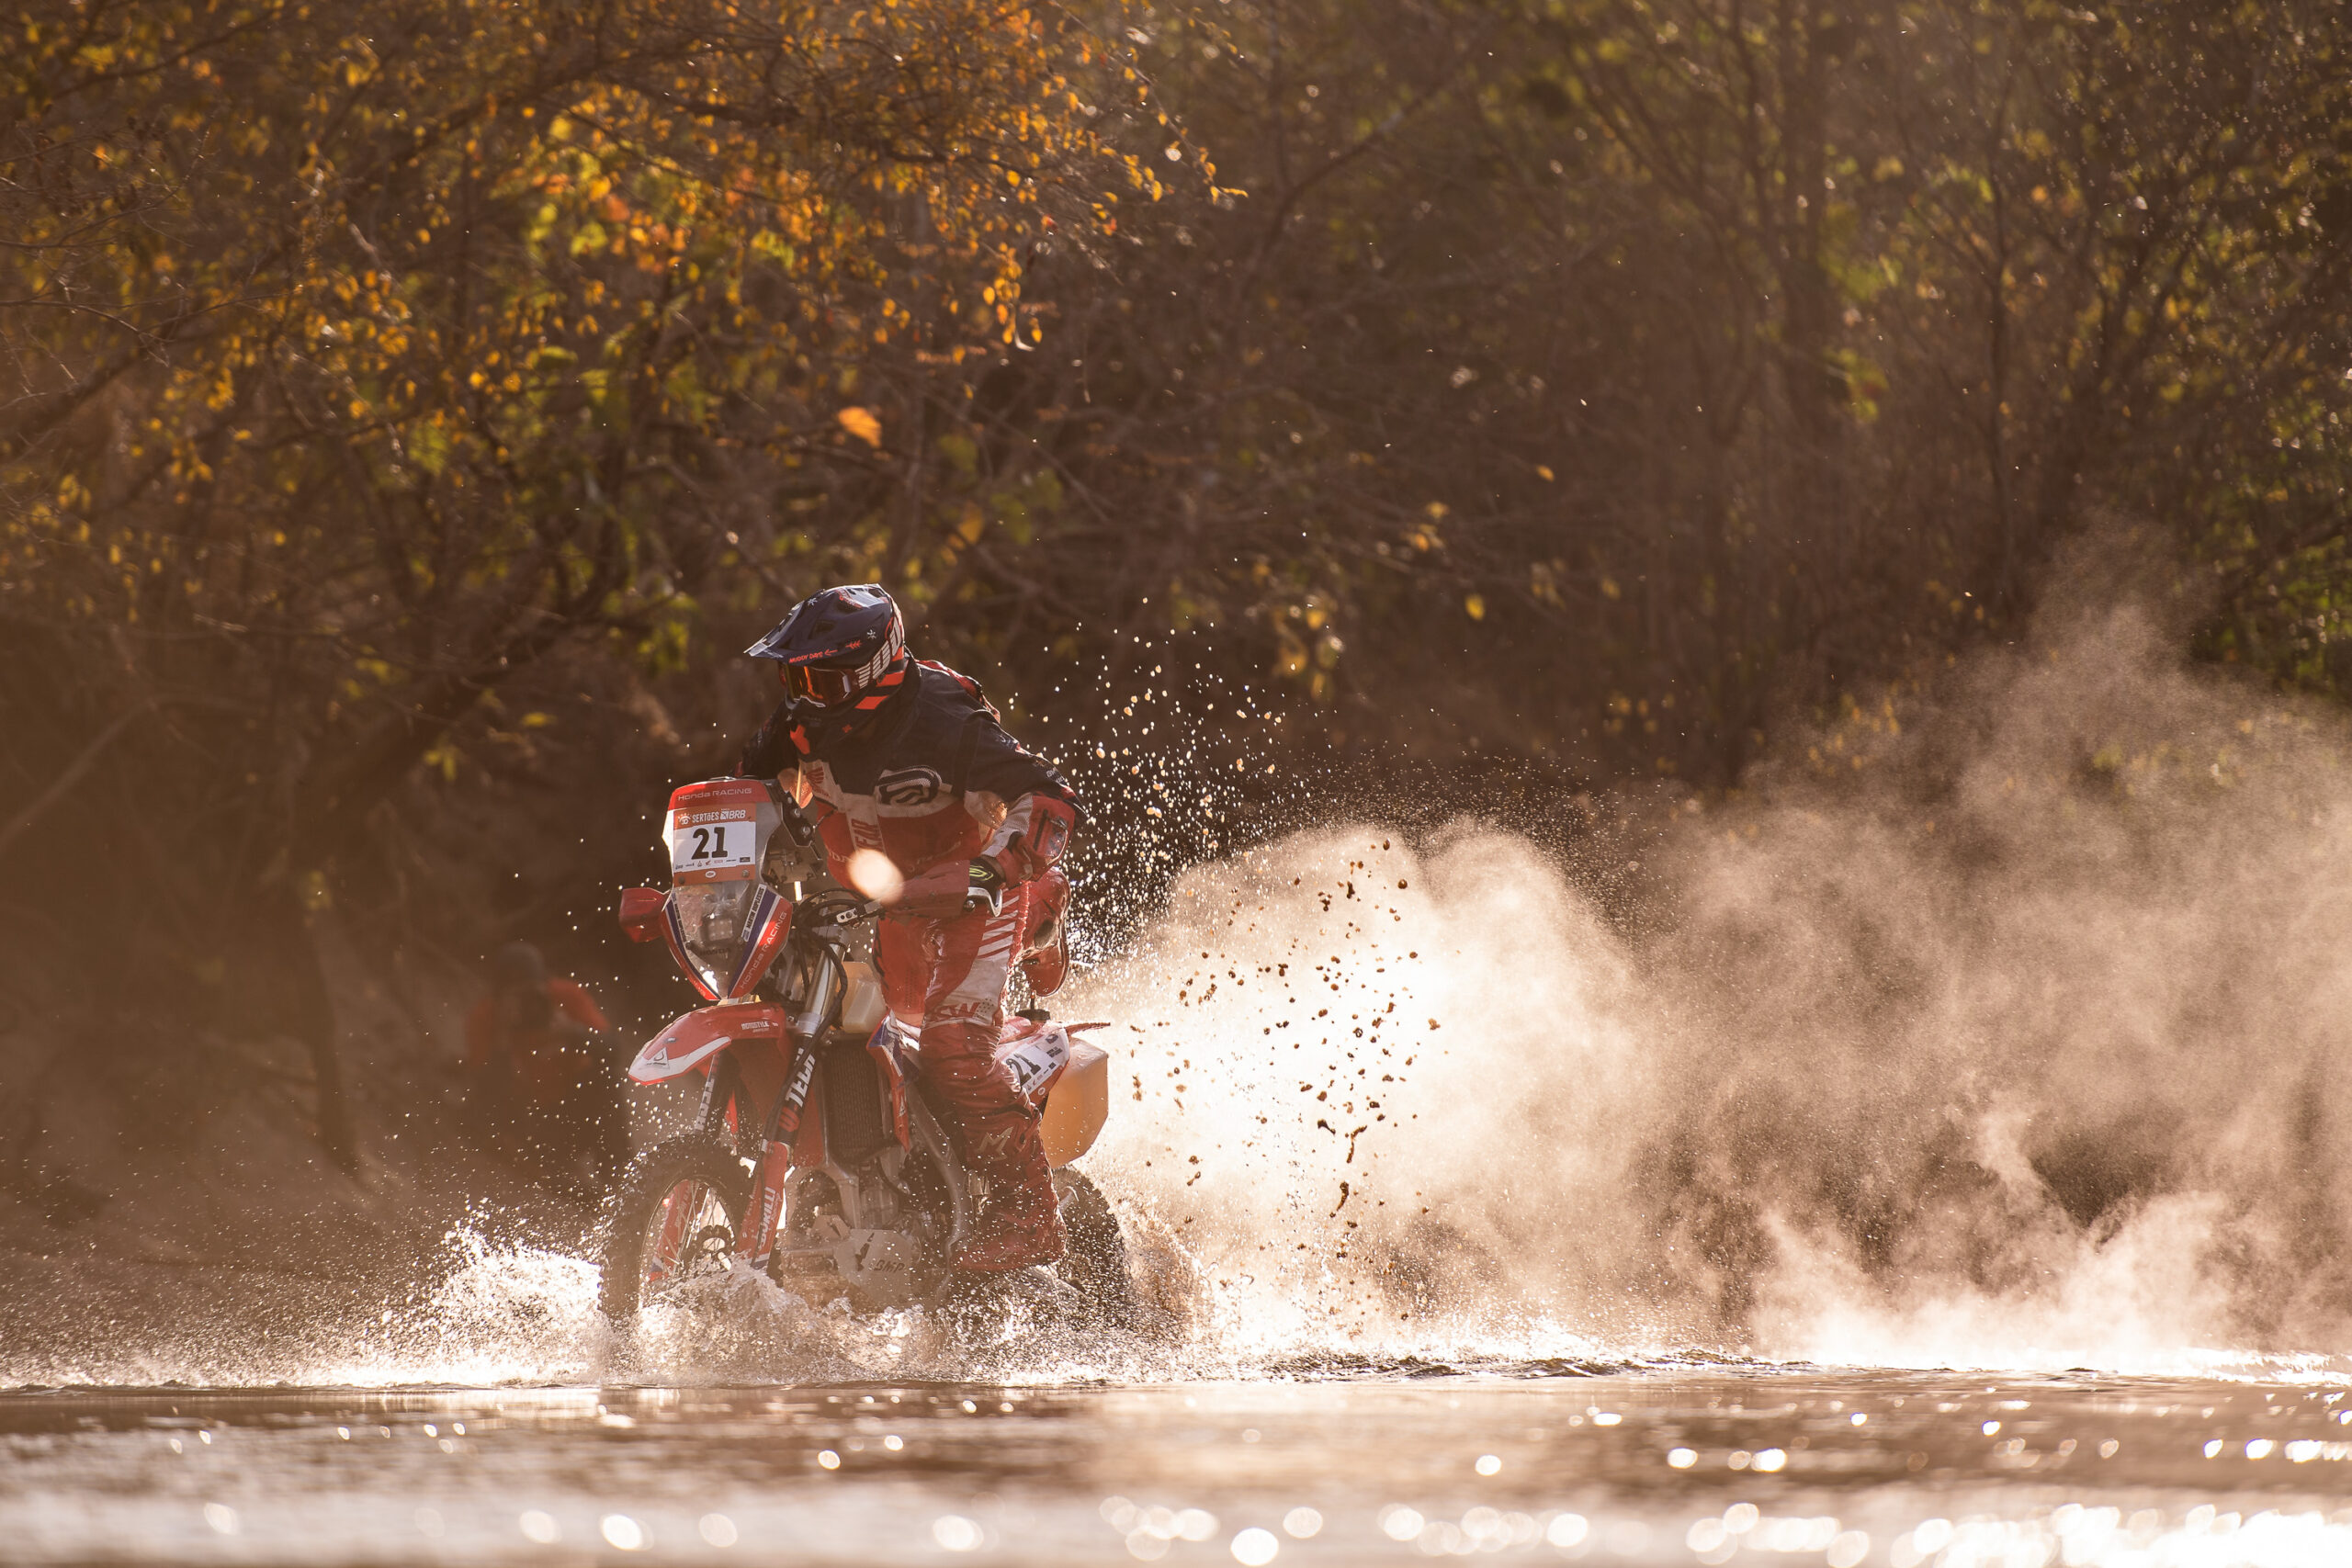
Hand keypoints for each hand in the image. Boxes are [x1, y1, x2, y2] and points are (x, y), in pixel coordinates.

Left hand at [889, 858, 1006, 919]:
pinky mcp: (949, 913)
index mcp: (941, 889)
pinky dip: (917, 913)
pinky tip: (908, 912)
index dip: (899, 897)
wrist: (984, 881)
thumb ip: (927, 879)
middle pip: (916, 905)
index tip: (886, 897)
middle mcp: (942, 902)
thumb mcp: (944, 869)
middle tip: (884, 906)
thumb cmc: (964, 871)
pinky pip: (929, 914)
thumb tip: (911, 886)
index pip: (915, 894)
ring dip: (906, 911)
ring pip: (921, 911)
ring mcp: (946, 909)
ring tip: (892, 911)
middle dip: (899, 906)